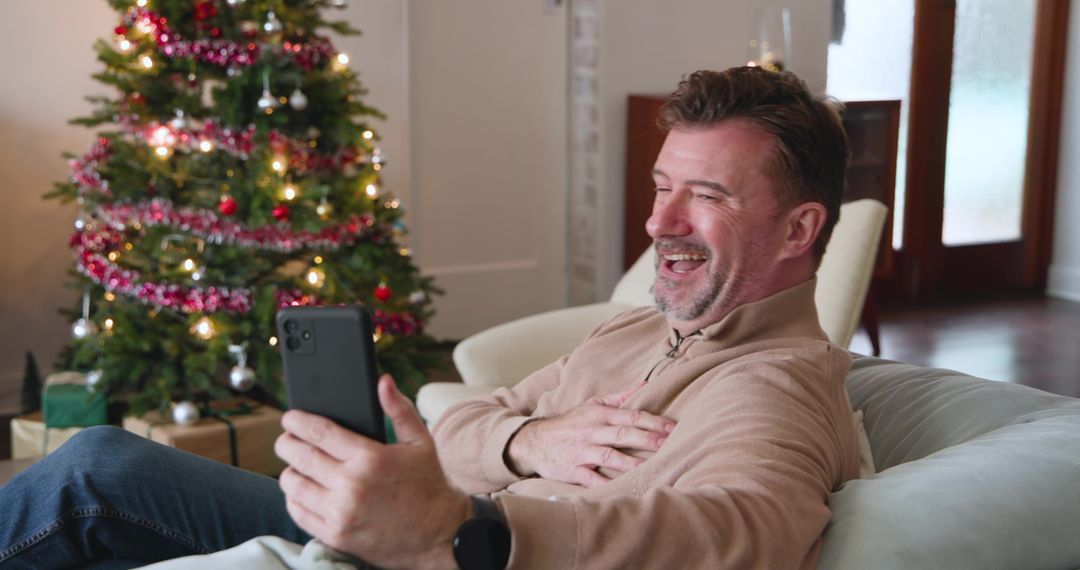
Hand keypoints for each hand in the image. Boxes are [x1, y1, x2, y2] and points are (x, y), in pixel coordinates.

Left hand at [275, 374, 469, 569]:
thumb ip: (399, 409)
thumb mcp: (420, 442)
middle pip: (300, 456)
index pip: (319, 432)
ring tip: (295, 465)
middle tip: (285, 439)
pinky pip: (299, 513)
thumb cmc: (428, 485)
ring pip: (294, 485)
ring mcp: (341, 512)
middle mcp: (351, 484)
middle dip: (286, 443)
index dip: (297, 422)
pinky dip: (294, 499)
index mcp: (370, 458)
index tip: (289, 418)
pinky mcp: (336, 535)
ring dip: (289, 471)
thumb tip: (383, 381)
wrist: (439, 534)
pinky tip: (302, 491)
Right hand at [505, 382, 674, 487]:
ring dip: (631, 462)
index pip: (631, 416)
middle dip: (648, 439)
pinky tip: (622, 488)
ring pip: (610, 456)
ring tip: (652, 467)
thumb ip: (619, 397)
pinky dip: (605, 483)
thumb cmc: (569, 423)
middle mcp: (592, 431)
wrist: (534, 441)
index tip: (673, 427)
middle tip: (670, 443)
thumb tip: (645, 385)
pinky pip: (591, 478)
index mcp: (600, 415)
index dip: (653, 421)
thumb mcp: (592, 405)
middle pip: (624, 434)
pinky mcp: (573, 469)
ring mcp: (582, 451)